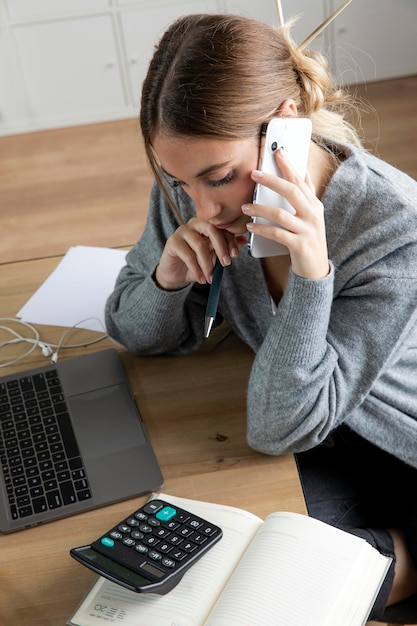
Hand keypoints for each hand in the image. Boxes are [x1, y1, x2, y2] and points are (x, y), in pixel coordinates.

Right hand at [155, 218, 245, 289]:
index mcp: (206, 225)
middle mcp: (194, 224)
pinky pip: (188, 255)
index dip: (230, 240)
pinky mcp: (172, 241)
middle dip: (221, 247)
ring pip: (199, 245)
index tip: (234, 255)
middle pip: (211, 229)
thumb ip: (227, 248)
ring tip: (210, 277)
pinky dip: (196, 269)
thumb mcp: (214, 257)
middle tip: (226, 264)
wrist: (176, 274)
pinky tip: (201, 278)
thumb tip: (244, 239)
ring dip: (207, 264)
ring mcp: (182, 231)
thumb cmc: (196, 263)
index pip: (221, 227)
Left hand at [244, 148, 329, 279]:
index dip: (289, 165)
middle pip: (291, 191)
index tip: (277, 152)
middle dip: (271, 180)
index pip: (301, 180)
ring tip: (245, 206)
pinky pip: (277, 233)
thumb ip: (305, 196)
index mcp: (314, 205)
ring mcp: (307, 230)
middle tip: (253, 174)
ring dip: (260, 208)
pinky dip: (262, 229)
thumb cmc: (308, 239)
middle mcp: (313, 215)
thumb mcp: (310, 216)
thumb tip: (301, 172)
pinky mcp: (299, 245)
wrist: (316, 270)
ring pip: (280, 213)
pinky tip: (250, 226)